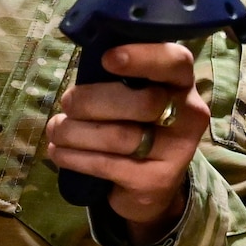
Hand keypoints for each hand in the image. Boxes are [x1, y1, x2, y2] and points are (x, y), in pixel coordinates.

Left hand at [45, 43, 209, 245]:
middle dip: (93, 100)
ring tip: (56, 130)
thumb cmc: (135, 125)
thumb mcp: (136, 95)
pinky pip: (107, 164)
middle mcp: (189, 116)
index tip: (107, 59)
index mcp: (182, 84)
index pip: (175, 62)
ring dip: (75, 131)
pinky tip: (58, 152)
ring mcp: (176, 152)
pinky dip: (75, 157)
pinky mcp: (155, 181)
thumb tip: (84, 58)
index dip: (142, 57)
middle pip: (144, 102)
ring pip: (119, 136)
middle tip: (67, 103)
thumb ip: (120, 77)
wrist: (150, 187)